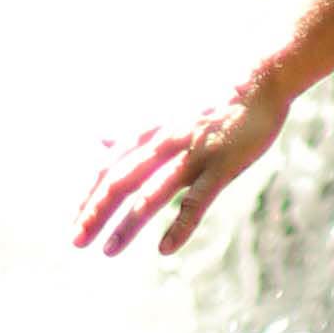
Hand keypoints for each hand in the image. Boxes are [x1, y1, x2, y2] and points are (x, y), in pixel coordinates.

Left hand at [74, 73, 291, 258]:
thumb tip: (100, 139)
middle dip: (96, 211)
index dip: (91, 194)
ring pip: (151, 193)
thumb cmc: (212, 102)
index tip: (75, 221)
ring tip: (108, 250)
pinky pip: (196, 201)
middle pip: (121, 181)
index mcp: (151, 132)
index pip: (110, 167)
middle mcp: (164, 142)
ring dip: (127, 223)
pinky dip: (180, 226)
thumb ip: (133, 134)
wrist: (257, 82)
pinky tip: (165, 249)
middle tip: (76, 241)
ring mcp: (192, 154)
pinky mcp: (220, 165)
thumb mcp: (166, 115)